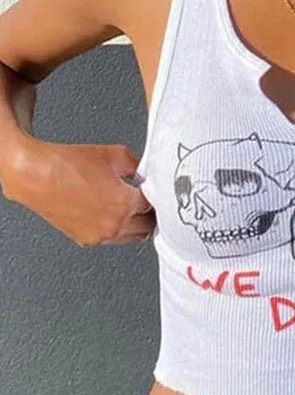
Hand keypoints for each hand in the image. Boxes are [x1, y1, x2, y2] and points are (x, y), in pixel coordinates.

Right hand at [4, 138, 154, 246]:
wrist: (36, 174)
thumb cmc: (68, 164)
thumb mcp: (115, 154)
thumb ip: (138, 166)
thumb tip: (146, 174)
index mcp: (125, 204)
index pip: (155, 205)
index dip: (157, 195)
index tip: (156, 191)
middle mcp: (114, 225)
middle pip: (148, 225)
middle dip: (151, 213)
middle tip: (150, 202)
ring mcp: (99, 236)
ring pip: (132, 237)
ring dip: (137, 224)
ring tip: (133, 209)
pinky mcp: (86, 240)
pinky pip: (111, 239)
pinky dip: (117, 229)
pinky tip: (112, 214)